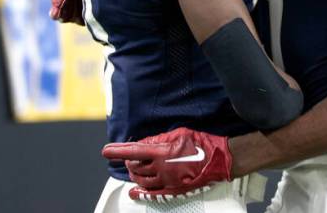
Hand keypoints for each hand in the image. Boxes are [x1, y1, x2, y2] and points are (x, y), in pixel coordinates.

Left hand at [101, 127, 231, 200]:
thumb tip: (145, 143)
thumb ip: (160, 139)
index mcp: (162, 152)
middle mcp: (161, 168)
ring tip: (133, 169)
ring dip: (134, 174)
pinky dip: (140, 193)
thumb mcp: (180, 134)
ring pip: (141, 180)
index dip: (117, 151)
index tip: (106, 151)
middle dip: (129, 162)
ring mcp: (166, 181)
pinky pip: (152, 194)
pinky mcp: (173, 189)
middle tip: (129, 157)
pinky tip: (134, 192)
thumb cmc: (203, 144)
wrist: (220, 160)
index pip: (133, 151)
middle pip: (135, 167)